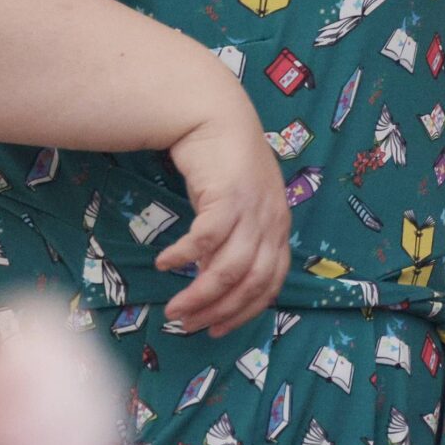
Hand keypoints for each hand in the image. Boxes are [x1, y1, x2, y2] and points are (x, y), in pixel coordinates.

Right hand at [157, 94, 290, 335]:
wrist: (216, 114)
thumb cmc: (224, 163)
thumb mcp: (239, 206)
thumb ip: (234, 240)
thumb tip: (210, 278)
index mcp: (279, 228)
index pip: (271, 283)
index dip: (245, 312)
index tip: (217, 330)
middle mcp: (272, 221)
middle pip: (251, 283)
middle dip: (219, 312)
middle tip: (188, 324)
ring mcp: (253, 209)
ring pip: (230, 268)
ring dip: (200, 294)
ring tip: (174, 308)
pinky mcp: (228, 195)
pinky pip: (207, 238)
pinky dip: (186, 256)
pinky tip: (165, 263)